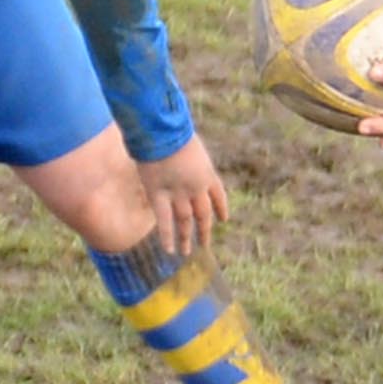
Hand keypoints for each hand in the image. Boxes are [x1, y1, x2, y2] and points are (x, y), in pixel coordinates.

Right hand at [141, 136, 229, 256]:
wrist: (162, 132)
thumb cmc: (176, 131)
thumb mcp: (192, 146)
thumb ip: (192, 160)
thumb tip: (186, 163)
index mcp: (208, 174)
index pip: (218, 196)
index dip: (221, 208)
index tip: (223, 219)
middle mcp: (197, 188)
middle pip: (203, 214)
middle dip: (204, 230)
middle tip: (205, 244)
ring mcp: (179, 194)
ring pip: (185, 221)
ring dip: (186, 237)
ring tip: (186, 252)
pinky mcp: (158, 196)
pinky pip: (164, 220)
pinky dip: (167, 236)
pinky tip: (170, 250)